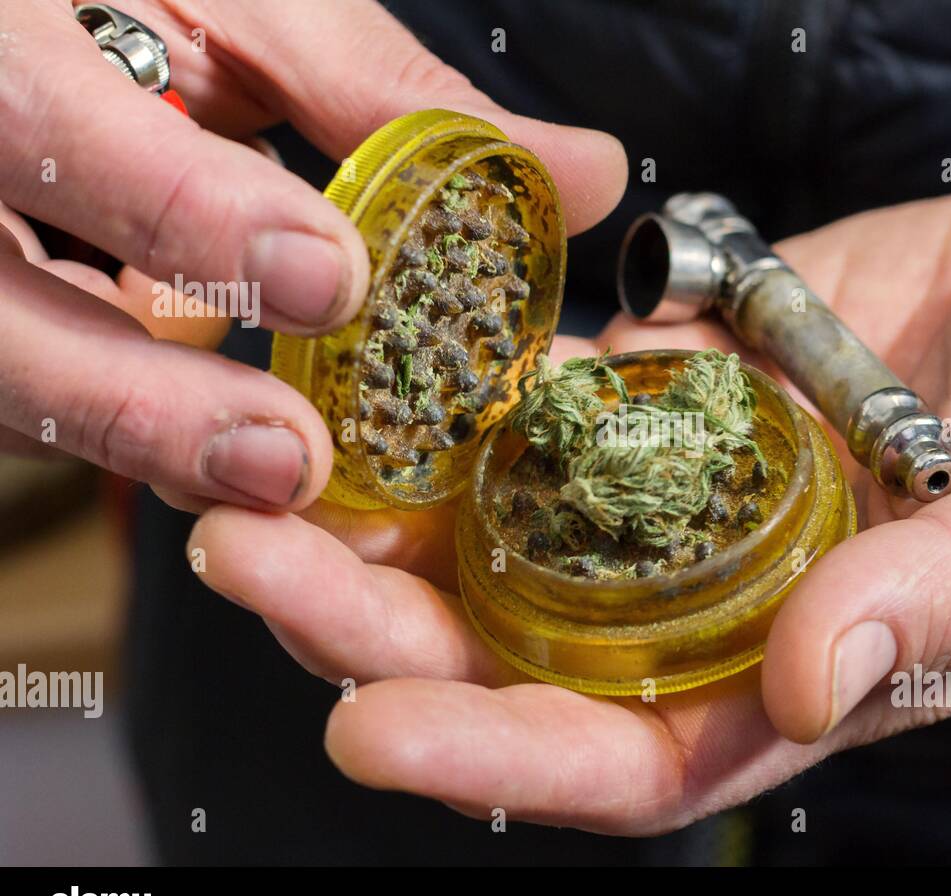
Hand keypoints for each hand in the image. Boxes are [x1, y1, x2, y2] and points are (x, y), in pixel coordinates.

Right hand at [0, 0, 624, 509]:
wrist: (32, 37)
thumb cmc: (124, 2)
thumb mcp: (242, 10)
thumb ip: (385, 96)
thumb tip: (573, 173)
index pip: (41, 118)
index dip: (184, 212)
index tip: (324, 278)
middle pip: (0, 323)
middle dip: (140, 404)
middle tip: (286, 458)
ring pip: (16, 391)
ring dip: (144, 444)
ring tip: (276, 473)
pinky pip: (38, 406)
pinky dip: (136, 426)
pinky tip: (223, 427)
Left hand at [189, 179, 950, 833]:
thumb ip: (948, 602)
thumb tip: (812, 680)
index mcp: (805, 671)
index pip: (629, 757)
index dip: (499, 762)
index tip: (367, 733)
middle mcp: (717, 599)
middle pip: (519, 648)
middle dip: (377, 624)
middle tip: (248, 558)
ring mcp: (683, 490)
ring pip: (502, 530)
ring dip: (382, 512)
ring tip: (266, 468)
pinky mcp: (674, 389)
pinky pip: (547, 401)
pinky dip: (463, 391)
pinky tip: (379, 364)